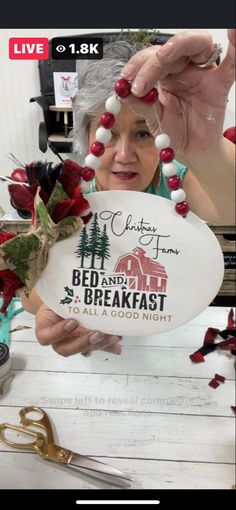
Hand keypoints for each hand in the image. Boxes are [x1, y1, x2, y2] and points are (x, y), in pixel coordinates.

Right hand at [35, 303, 121, 355]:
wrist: (62, 297)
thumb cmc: (58, 297)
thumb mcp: (59, 297)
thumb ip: (67, 300)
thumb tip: (70, 295)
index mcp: (45, 328)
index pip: (46, 337)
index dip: (59, 333)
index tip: (72, 322)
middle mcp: (57, 339)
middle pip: (66, 349)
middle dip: (83, 343)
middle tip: (98, 333)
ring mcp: (72, 342)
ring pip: (82, 351)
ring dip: (99, 345)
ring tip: (113, 338)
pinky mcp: (85, 342)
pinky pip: (94, 348)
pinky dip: (108, 346)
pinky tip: (117, 346)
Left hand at [121, 29, 234, 163]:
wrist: (191, 153)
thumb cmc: (175, 133)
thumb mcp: (154, 120)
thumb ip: (141, 104)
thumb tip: (123, 91)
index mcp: (165, 75)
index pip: (151, 58)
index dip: (138, 64)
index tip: (125, 79)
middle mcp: (184, 69)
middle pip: (170, 50)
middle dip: (151, 62)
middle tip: (139, 83)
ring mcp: (203, 74)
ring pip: (194, 45)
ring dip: (176, 47)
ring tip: (161, 58)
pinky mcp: (219, 85)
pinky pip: (231, 63)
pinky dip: (235, 46)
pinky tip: (233, 32)